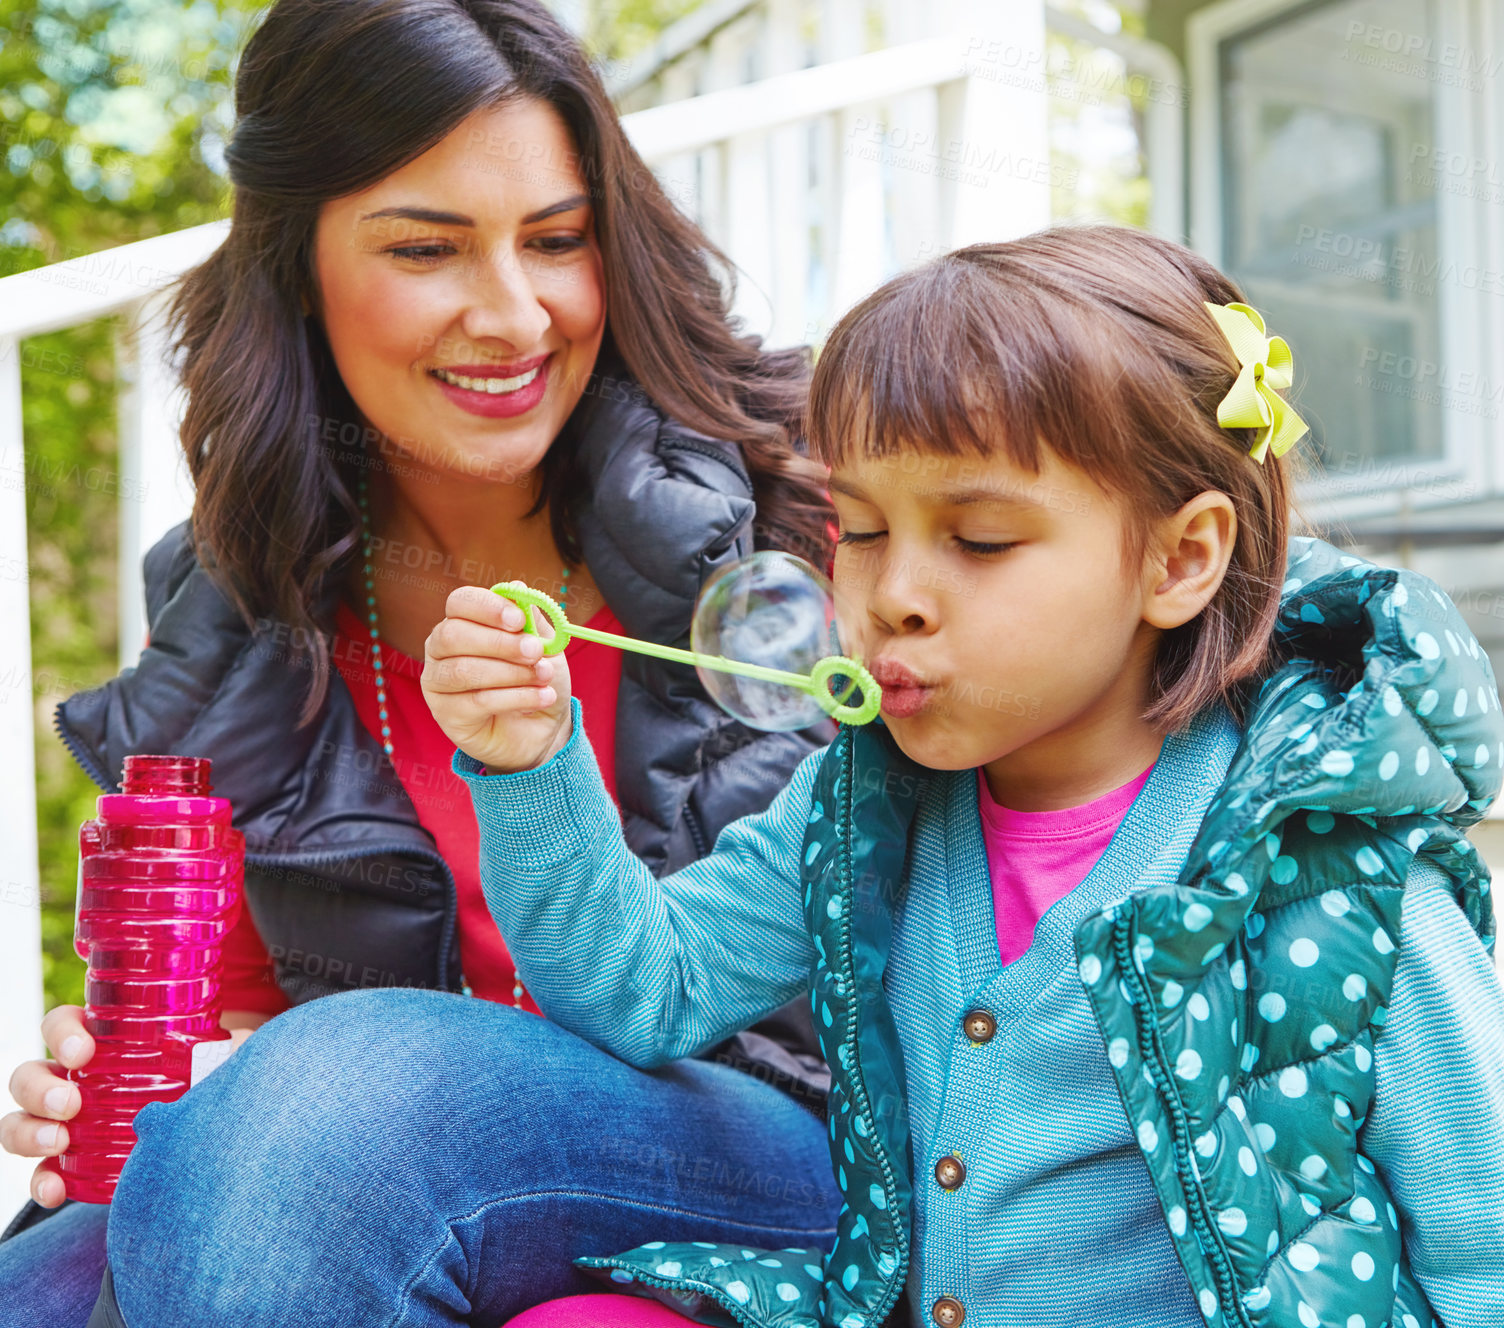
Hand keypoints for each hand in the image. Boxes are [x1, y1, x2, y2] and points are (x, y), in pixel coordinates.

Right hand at [2, 1007, 255, 1206]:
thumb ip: (223, 1048)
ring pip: (20, 1121)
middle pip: (29, 1075)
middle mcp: (75, 1078)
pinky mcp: (74, 1165)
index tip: (85, 1051)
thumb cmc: (207, 1074)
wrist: (213, 1126)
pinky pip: (41, 1173)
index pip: (62, 1025)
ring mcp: (67, 1123)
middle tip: (72, 1103)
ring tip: (59, 1140)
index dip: (62, 1033)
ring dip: (28, 1131)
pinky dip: (41, 1181)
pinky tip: (56, 1190)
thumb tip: (231, 1045)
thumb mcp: (213, 1056)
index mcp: (102, 1041)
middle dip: (40, 1088)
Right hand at [422, 583, 573, 773]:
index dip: (487, 608)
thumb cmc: (536, 678)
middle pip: (453, 635)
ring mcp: (438, 683)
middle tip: (535, 651)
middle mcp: (440, 649)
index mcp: (462, 622)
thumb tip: (519, 588)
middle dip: (500, 643)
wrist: (542, 727)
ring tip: (544, 677)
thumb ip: (531, 620)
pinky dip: (516, 698)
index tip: (519, 620)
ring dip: (511, 673)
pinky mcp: (446, 715)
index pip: (459, 602)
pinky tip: (542, 697)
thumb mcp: (544, 646)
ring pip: (464, 671)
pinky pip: (478, 702)